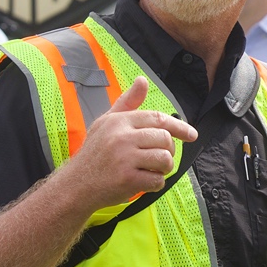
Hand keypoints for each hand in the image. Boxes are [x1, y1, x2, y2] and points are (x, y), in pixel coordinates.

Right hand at [62, 77, 198, 211]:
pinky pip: (157, 180)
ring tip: (152, 170)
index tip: (192, 135)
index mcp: (119, 122)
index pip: (158, 119)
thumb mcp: (106, 123)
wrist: (75, 186)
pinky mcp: (127, 180)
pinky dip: (155, 184)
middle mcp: (121, 137)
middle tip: (159, 158)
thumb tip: (142, 80)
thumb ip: (128, 103)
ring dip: (164, 168)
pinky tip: (144, 182)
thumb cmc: (95, 153)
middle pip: (165, 139)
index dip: (179, 127)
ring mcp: (124, 159)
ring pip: (164, 159)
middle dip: (168, 150)